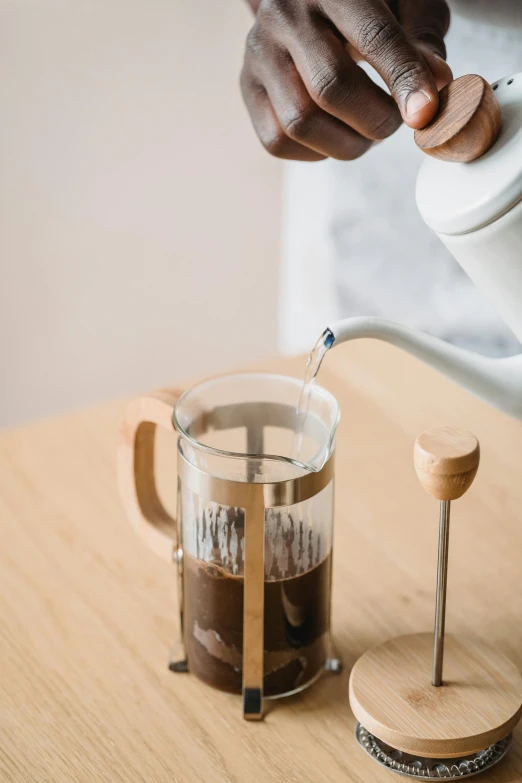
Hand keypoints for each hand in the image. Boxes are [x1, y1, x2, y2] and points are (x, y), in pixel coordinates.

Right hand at [240, 0, 451, 160]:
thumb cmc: (369, 2)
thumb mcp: (406, 3)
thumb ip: (423, 39)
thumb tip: (437, 85)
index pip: (373, 37)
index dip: (403, 80)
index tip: (425, 114)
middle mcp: (285, 15)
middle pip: (330, 87)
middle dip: (375, 120)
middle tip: (396, 123)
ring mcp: (259, 53)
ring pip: (301, 122)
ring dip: (347, 143)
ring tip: (367, 130)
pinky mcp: (247, 87)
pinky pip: (278, 140)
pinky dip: (316, 151)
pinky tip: (335, 132)